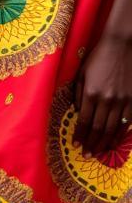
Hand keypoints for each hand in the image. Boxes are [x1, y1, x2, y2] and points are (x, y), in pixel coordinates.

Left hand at [74, 34, 131, 155]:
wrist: (120, 47)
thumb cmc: (97, 58)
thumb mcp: (81, 73)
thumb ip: (78, 94)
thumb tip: (78, 112)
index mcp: (91, 93)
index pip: (84, 121)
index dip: (80, 135)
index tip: (76, 144)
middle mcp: (107, 100)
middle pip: (99, 128)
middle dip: (92, 143)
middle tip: (87, 155)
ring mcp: (122, 101)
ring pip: (113, 129)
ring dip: (105, 143)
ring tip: (99, 152)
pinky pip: (127, 123)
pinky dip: (121, 135)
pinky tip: (115, 142)